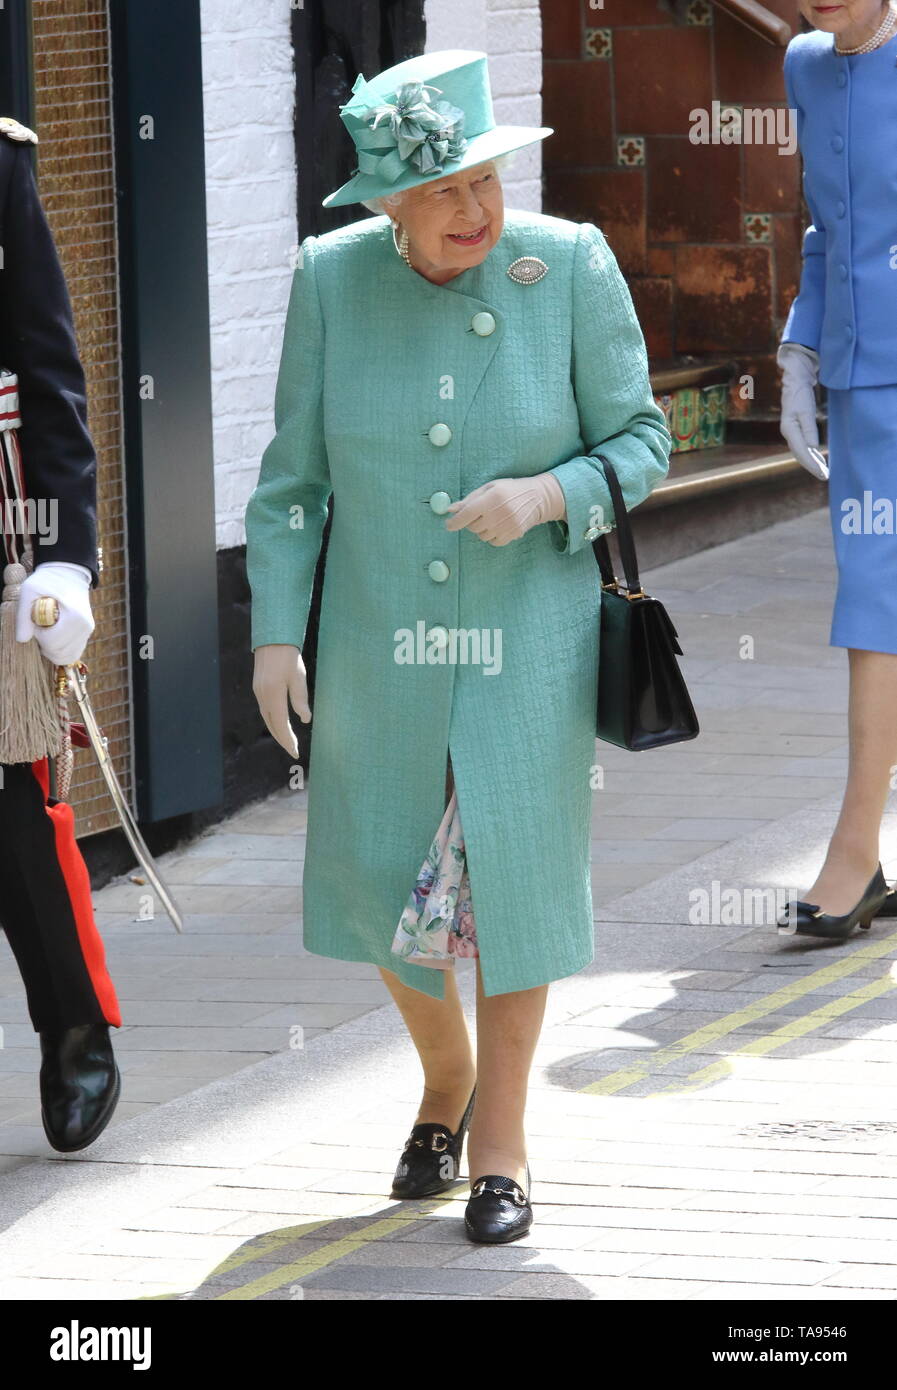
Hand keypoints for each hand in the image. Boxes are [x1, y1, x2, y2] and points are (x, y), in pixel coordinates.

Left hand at [16, 561, 94, 664]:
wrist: (68, 573)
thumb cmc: (46, 580)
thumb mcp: (29, 591)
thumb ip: (23, 616)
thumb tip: (22, 640)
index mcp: (74, 617)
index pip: (52, 643)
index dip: (39, 635)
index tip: (37, 621)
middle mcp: (84, 627)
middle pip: (59, 653)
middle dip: (45, 644)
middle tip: (41, 626)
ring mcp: (87, 632)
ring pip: (67, 657)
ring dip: (52, 649)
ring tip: (48, 630)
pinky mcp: (87, 634)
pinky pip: (73, 653)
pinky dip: (61, 649)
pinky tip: (55, 635)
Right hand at [252, 643, 309, 756]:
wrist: (273, 640)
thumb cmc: (289, 657)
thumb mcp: (298, 677)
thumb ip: (300, 699)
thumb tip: (305, 720)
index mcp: (273, 694)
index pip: (281, 725)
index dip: (288, 740)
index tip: (296, 752)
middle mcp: (262, 696)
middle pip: (272, 725)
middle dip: (282, 740)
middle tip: (294, 751)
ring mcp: (258, 692)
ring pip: (266, 718)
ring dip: (277, 731)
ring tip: (288, 741)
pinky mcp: (258, 688)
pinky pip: (264, 710)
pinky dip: (272, 720)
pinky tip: (279, 724)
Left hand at [444, 472, 565, 545]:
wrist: (537, 498)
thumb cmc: (509, 490)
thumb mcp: (489, 488)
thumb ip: (469, 499)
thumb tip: (450, 510)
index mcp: (491, 498)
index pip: (467, 514)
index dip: (455, 521)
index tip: (448, 525)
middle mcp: (498, 513)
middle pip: (472, 527)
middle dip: (471, 522)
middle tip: (480, 514)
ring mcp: (507, 526)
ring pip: (482, 536)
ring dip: (482, 529)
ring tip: (493, 518)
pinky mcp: (513, 534)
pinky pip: (493, 542)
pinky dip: (492, 536)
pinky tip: (499, 525)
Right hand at [778, 342, 828, 480]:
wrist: (794, 380)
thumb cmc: (800, 393)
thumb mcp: (806, 410)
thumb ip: (809, 429)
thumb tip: (813, 447)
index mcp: (789, 429)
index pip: (802, 451)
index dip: (812, 464)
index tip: (822, 473)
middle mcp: (788, 432)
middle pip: (800, 454)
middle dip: (812, 466)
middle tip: (824, 476)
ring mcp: (791, 431)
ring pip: (800, 451)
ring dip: (811, 462)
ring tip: (822, 471)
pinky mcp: (796, 428)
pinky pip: (802, 446)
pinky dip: (809, 454)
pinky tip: (816, 458)